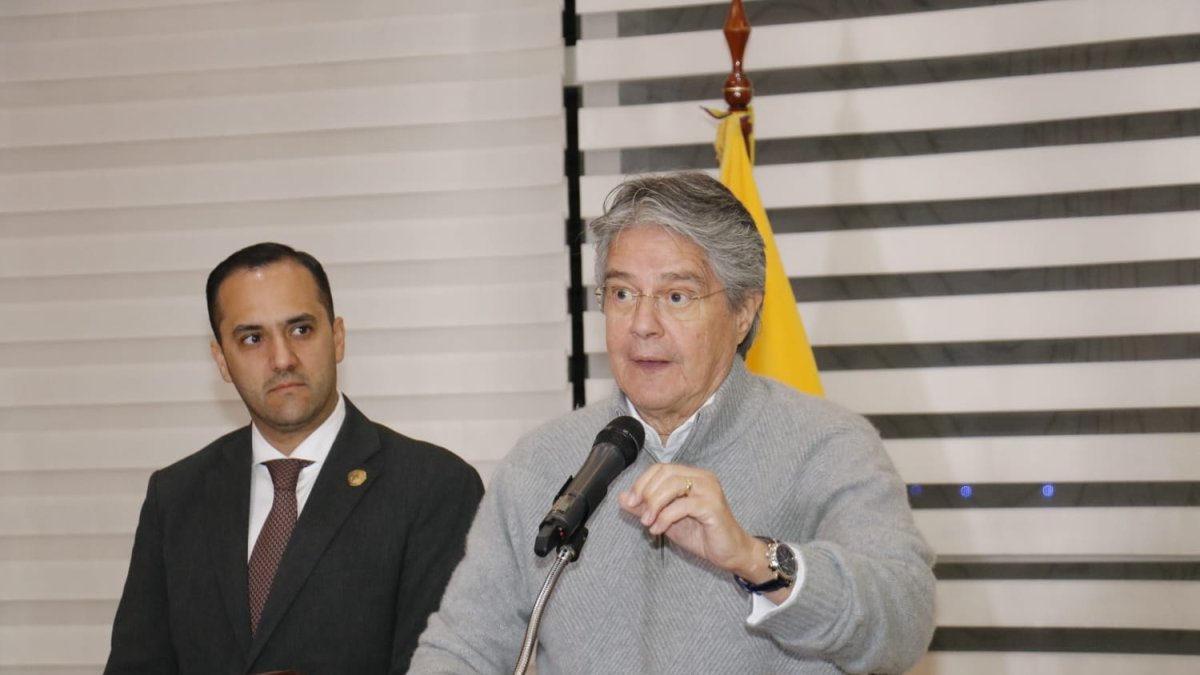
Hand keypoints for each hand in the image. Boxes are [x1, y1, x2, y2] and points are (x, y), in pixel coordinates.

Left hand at [617, 463, 763, 578]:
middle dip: (646, 493)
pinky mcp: (713, 506)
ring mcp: (709, 490)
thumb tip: (622, 498)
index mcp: (692, 476)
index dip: (642, 483)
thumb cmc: (702, 535)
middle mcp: (702, 478)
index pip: (661, 468)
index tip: (630, 502)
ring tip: (648, 522)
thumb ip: (646, 507)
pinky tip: (659, 529)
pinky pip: (683, 505)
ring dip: (654, 504)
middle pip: (665, 473)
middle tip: (639, 514)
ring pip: (673, 485)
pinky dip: (665, 517)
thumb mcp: (667, 520)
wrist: (729, 554)